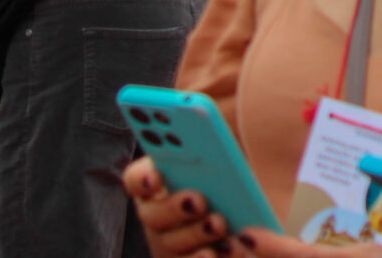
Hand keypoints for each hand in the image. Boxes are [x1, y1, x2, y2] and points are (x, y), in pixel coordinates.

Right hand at [122, 156, 237, 256]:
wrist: (246, 223)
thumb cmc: (230, 187)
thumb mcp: (223, 166)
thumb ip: (209, 150)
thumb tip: (211, 135)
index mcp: (159, 183)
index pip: (135, 179)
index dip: (141, 178)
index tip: (156, 177)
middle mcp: (156, 215)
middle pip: (152, 214)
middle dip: (174, 206)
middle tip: (198, 200)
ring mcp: (167, 243)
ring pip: (170, 242)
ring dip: (194, 233)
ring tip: (219, 223)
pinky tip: (216, 252)